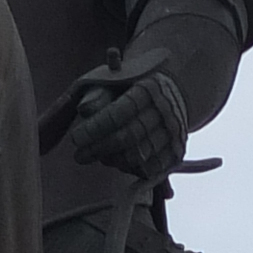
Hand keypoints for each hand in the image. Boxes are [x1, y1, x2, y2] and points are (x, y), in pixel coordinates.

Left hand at [66, 66, 187, 181]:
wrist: (176, 93)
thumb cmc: (136, 88)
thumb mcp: (117, 82)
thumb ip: (99, 95)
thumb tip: (84, 110)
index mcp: (149, 89)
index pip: (119, 113)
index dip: (95, 128)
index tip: (76, 138)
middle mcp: (165, 113)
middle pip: (127, 137)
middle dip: (99, 148)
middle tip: (79, 155)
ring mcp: (173, 136)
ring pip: (136, 156)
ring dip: (111, 160)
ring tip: (96, 155)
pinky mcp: (175, 154)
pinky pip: (148, 170)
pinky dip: (127, 169)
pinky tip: (115, 161)